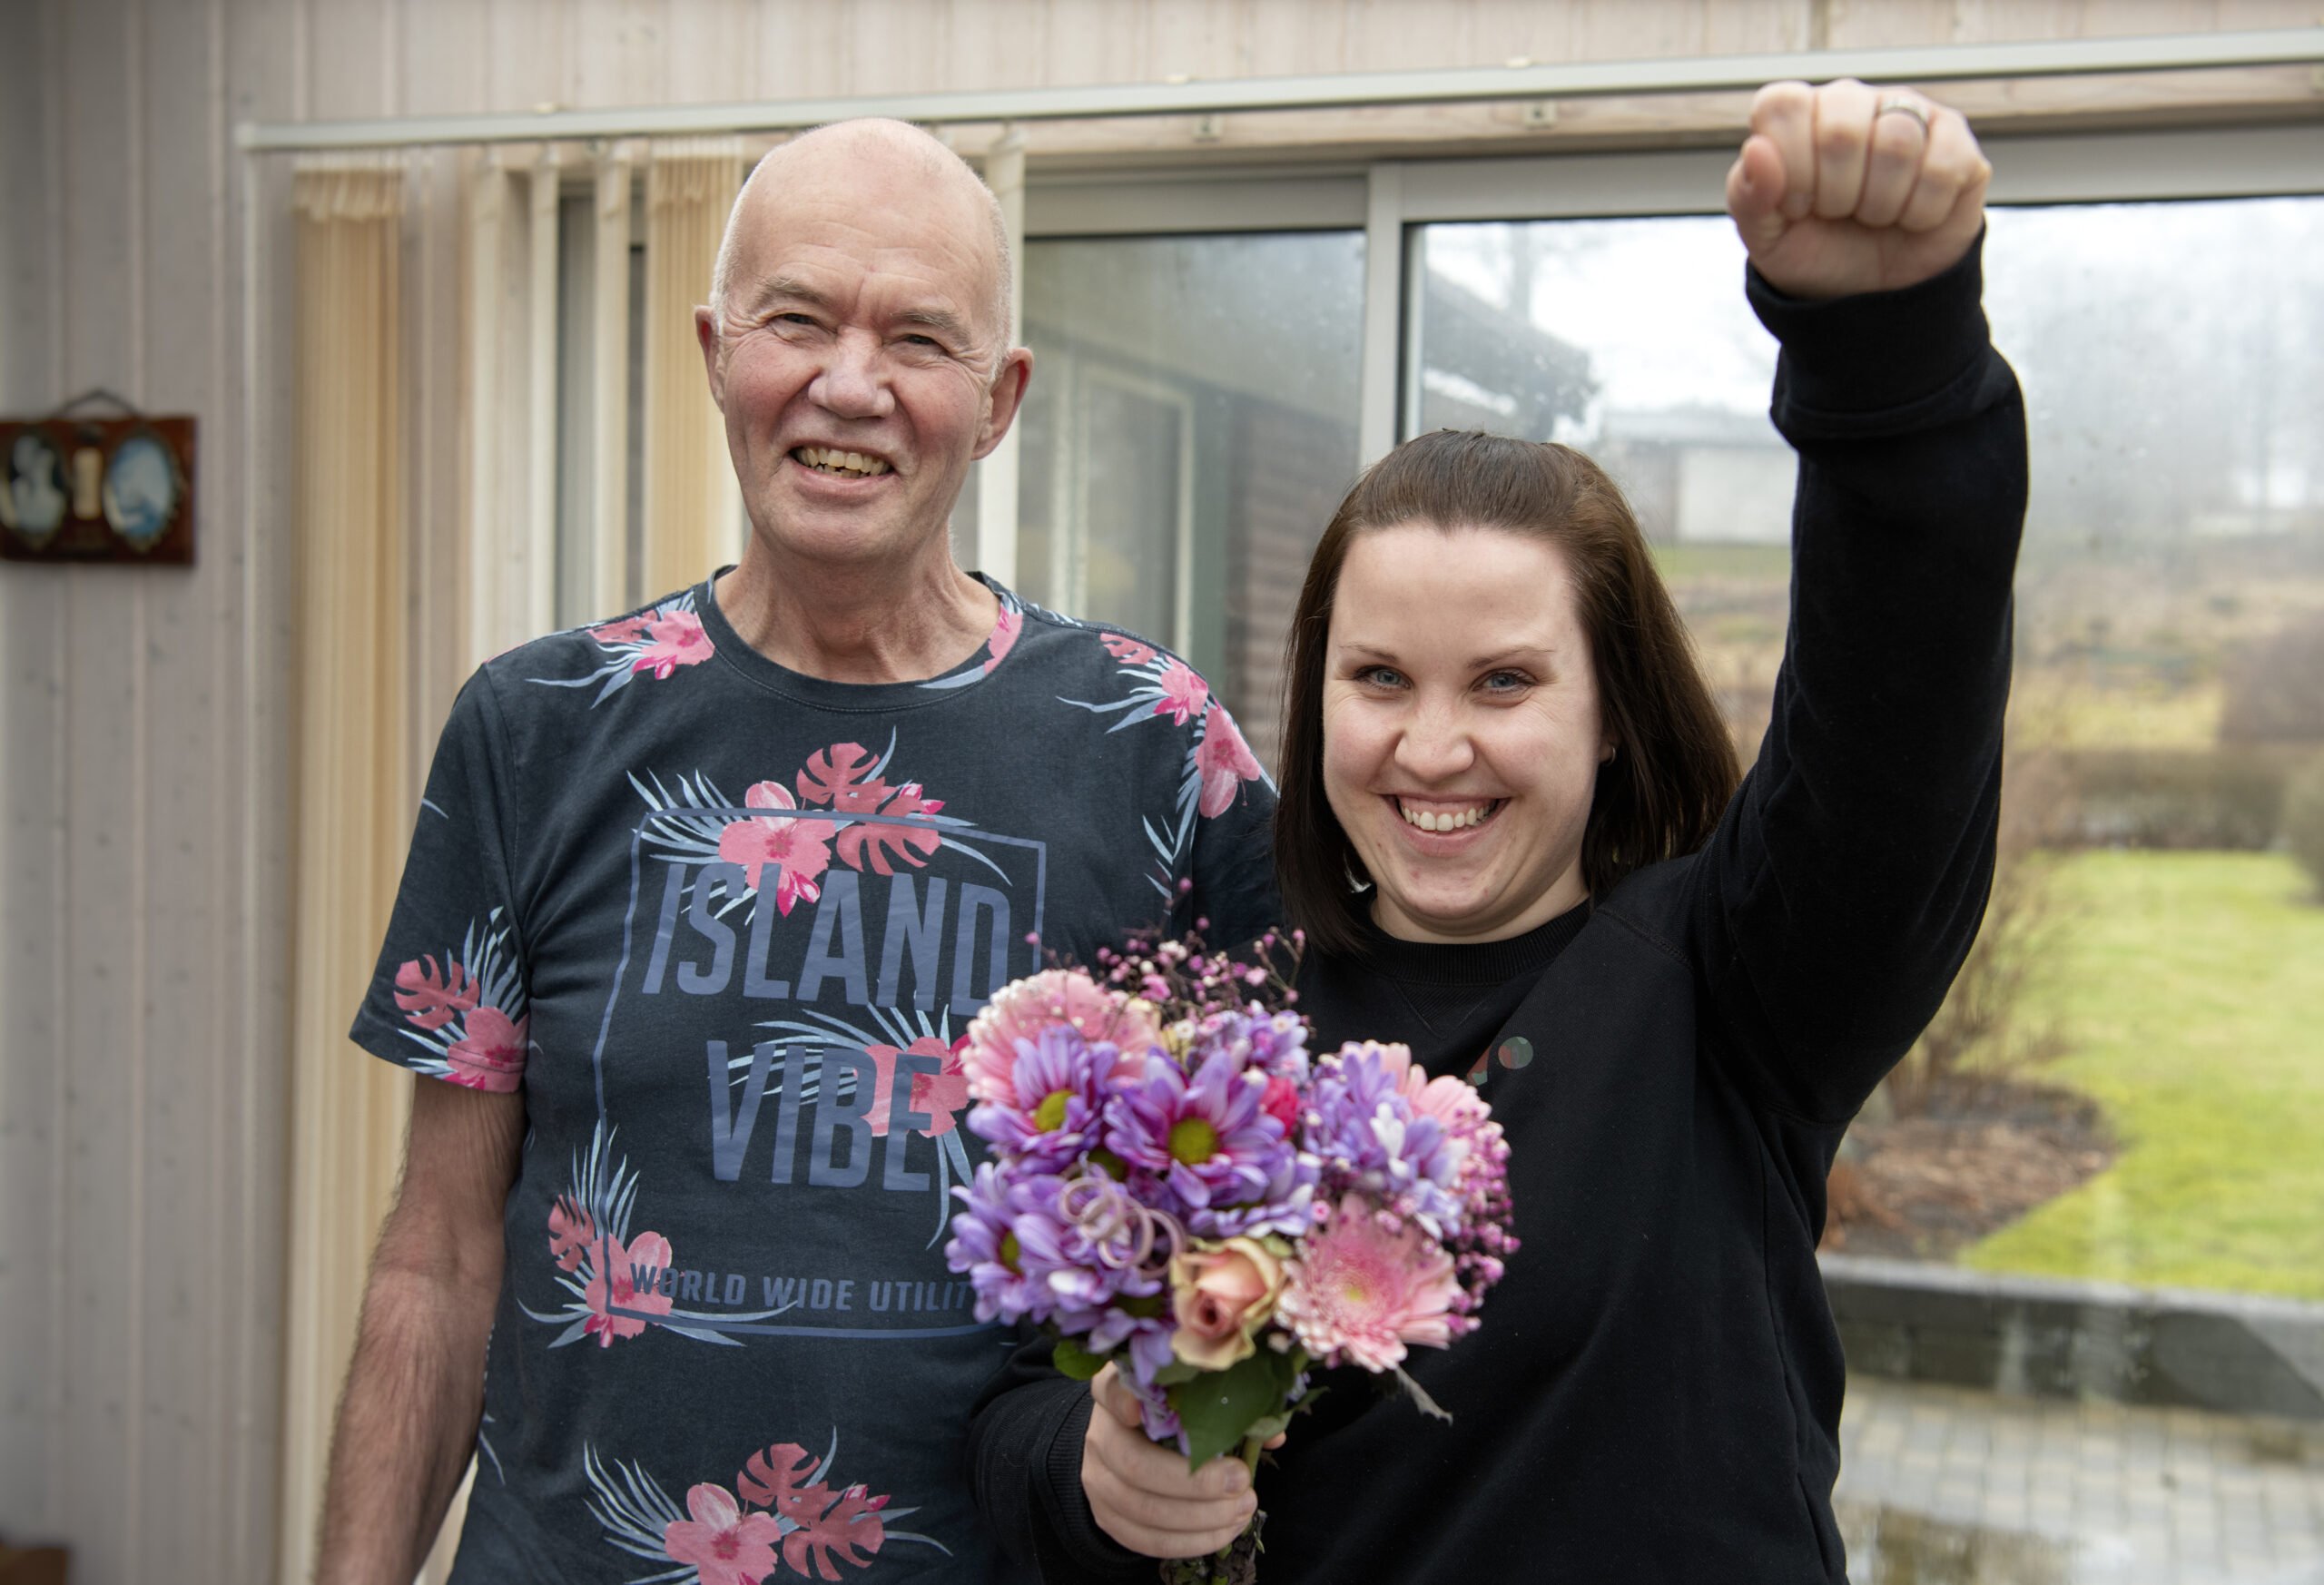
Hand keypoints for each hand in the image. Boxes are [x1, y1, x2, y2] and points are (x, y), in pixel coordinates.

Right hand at [1081, 1363, 1278, 1558]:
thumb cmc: (1173, 1419)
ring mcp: (1096, 1478)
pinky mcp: (1106, 1516)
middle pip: (1134, 1464)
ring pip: (1142, 1509)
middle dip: (1195, 1482)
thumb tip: (1272, 1435)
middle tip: (1240, 1482)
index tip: (1141, 1410)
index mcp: (1116, 1392)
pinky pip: (1144, 1540)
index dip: (1123, 1400)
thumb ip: (1228, 1407)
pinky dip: (1189, 1542)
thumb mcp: (1192, 1402)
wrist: (1131, 1452)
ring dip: (1200, 1518)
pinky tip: (1223, 1532)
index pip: (1110, 1389)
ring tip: (1241, 1510)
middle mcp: (1099, 1434)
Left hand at [1726, 79, 1991, 299]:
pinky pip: (1944, 168)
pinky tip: (1912, 217)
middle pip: (1841, 130)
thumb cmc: (1814, 251)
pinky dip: (1921, 212)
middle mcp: (1854, 101)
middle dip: (1835, 194)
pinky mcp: (1957, 142)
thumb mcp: (1766, 237)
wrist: (1871, 295)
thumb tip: (1756, 149)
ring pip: (1897, 145)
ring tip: (1873, 215)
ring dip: (1879, 205)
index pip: (1782, 106)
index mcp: (1799, 114)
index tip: (1797, 204)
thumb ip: (1749, 194)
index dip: (1789, 167)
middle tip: (1839, 213)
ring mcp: (1910, 115)